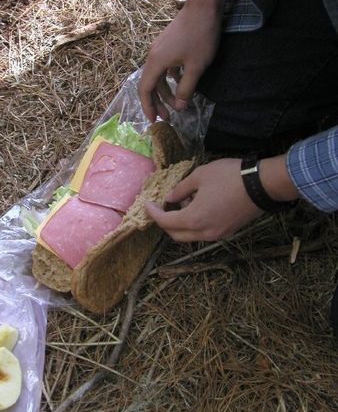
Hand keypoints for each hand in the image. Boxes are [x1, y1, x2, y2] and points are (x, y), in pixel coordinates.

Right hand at [137, 0, 233, 121]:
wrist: (204, 6)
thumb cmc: (200, 36)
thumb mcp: (196, 67)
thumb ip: (186, 88)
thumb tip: (179, 107)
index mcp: (156, 62)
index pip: (145, 90)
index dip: (148, 107)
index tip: (153, 121)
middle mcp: (153, 56)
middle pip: (149, 84)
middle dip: (157, 103)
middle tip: (167, 118)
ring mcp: (160, 49)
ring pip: (158, 76)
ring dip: (165, 92)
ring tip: (177, 104)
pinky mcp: (168, 45)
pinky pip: (164, 67)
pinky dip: (170, 79)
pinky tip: (181, 84)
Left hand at [145, 158, 263, 241]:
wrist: (262, 185)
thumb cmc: (230, 177)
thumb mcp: (200, 176)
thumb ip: (181, 189)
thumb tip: (170, 198)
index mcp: (194, 219)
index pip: (166, 222)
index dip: (153, 213)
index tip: (147, 204)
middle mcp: (205, 232)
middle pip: (176, 235)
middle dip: (165, 223)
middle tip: (160, 208)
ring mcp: (218, 234)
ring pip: (191, 235)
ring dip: (181, 223)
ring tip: (183, 201)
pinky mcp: (228, 232)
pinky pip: (204, 232)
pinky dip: (195, 223)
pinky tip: (198, 206)